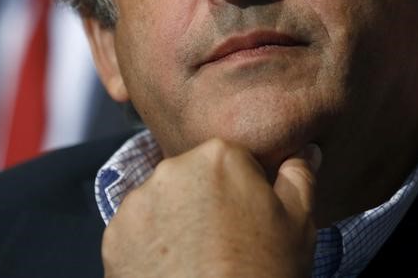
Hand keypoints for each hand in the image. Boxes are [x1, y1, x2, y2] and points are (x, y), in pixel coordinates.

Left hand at [102, 139, 321, 277]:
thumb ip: (299, 176)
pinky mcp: (114, 236)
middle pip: (193, 176)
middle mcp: (172, 170)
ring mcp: (138, 203)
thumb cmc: (262, 275)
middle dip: (206, 200)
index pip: (231, 158)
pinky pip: (136, 230)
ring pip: (163, 201)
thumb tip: (304, 151)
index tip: (248, 216)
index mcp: (218, 156)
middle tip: (225, 239)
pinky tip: (174, 267)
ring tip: (198, 257)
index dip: (243, 189)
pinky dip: (150, 244)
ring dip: (175, 219)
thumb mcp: (298, 223)